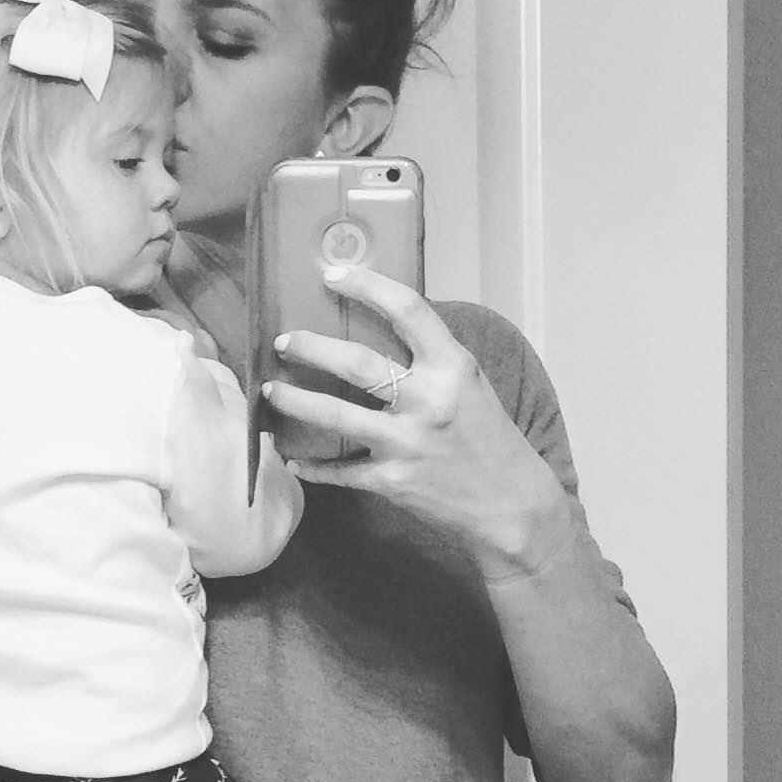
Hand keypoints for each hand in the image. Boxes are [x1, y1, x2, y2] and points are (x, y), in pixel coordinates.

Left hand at [263, 264, 571, 579]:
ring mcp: (408, 443)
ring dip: (295, 401)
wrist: (511, 506)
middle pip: (355, 363)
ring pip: (335, 415)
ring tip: (270, 392)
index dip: (366, 286)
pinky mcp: (393, 481)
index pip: (408, 310)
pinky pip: (339, 471)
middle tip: (283, 341)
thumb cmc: (489, 439)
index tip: (333, 274)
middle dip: (309, 347)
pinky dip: (312, 468)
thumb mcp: (470, 385)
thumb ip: (430, 359)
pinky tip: (292, 461)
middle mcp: (429, 401)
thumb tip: (377, 327)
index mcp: (453, 367)